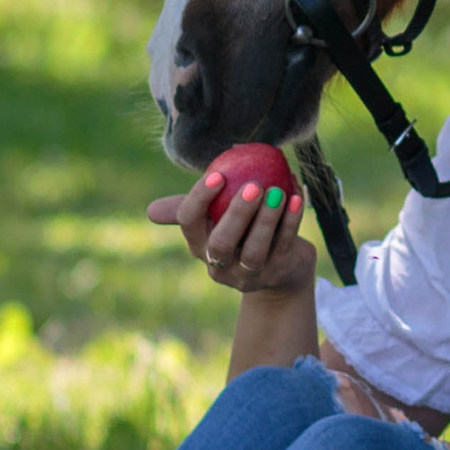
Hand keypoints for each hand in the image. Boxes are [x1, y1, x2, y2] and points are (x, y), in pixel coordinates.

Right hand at [147, 172, 312, 294]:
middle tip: (253, 186)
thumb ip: (198, 206)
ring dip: (266, 220)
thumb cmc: (243, 230)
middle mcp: (219, 265)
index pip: (188, 222)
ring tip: (277, 191)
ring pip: (255, 250)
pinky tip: (297, 198)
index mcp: (198, 244)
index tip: (218, 175)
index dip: (200, 199)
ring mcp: (248, 274)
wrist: (282, 264)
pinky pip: (283, 245)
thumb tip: (153, 208)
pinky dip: (290, 222)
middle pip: (221, 243)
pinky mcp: (276, 273)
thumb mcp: (218, 219)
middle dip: (236, 215)